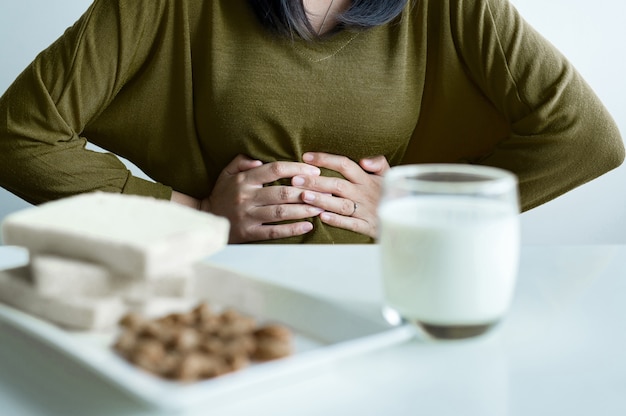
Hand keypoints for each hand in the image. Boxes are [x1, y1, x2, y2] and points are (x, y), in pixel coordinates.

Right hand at [201, 154, 323, 242]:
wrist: (206, 219)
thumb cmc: (222, 193)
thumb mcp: (227, 173)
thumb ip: (242, 161)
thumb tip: (259, 158)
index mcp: (244, 180)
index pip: (274, 169)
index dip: (297, 168)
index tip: (314, 170)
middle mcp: (247, 197)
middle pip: (282, 192)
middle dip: (307, 191)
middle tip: (326, 191)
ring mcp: (248, 216)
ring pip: (281, 212)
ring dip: (304, 210)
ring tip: (321, 207)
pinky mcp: (250, 233)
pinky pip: (274, 231)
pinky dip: (292, 229)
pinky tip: (308, 226)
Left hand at [293, 152, 389, 238]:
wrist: (408, 217)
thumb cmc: (392, 194)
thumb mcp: (389, 175)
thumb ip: (378, 163)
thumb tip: (364, 160)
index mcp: (368, 179)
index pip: (344, 165)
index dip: (325, 160)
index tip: (306, 157)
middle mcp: (365, 193)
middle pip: (338, 184)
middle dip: (315, 181)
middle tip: (295, 180)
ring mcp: (366, 210)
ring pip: (341, 204)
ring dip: (323, 200)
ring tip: (304, 196)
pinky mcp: (369, 227)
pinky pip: (351, 224)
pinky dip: (337, 220)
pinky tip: (322, 217)